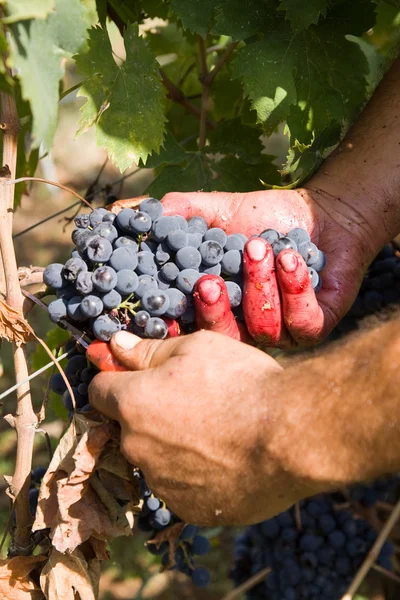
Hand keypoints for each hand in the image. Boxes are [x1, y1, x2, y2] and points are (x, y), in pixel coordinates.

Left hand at [88, 330, 319, 525]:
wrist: (290, 435)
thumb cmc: (242, 382)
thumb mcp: (196, 348)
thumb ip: (149, 351)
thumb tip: (115, 348)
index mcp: (132, 404)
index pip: (100, 391)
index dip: (117, 379)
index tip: (137, 376)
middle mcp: (137, 448)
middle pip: (129, 427)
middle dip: (149, 414)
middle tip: (192, 402)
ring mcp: (162, 484)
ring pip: (156, 459)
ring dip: (172, 447)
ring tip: (218, 433)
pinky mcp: (190, 510)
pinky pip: (181, 488)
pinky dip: (195, 476)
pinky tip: (227, 459)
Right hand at [161, 188, 378, 345]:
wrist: (323, 214)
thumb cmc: (264, 217)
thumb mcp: (213, 211)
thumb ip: (174, 214)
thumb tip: (118, 212)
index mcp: (217, 308)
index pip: (187, 328)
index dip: (172, 325)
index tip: (161, 311)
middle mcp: (245, 327)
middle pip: (221, 340)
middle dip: (214, 312)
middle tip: (209, 281)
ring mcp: (281, 332)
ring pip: (262, 328)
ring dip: (257, 284)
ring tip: (259, 246)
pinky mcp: (316, 326)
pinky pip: (301, 321)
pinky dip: (293, 288)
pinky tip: (291, 257)